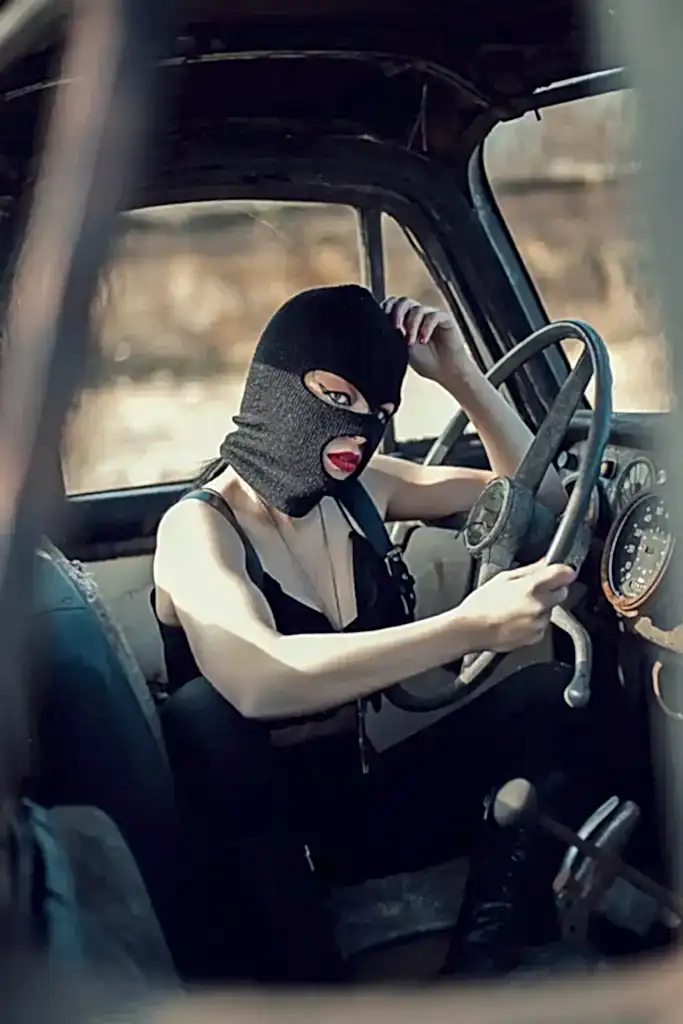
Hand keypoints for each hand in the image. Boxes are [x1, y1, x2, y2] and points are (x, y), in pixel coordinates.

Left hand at [382, 295, 469, 383]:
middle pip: (404, 302)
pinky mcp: (445, 319)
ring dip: (412, 325)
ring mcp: (431, 316)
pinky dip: (426, 327)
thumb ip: (395, 334)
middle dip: (397, 313)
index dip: (387, 309)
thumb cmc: (425, 362)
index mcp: (405, 320)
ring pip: (418, 310)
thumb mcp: (403, 348)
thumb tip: (382, 324)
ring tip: (411, 343)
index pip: (393, 304)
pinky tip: (424, 340)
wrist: (445, 373)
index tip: (382, 322)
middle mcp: (418, 315)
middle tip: (396, 328)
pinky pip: (434, 316)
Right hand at [457, 561, 575, 653]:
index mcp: (532, 586)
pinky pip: (542, 625)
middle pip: (562, 592)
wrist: (470, 630)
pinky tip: (516, 619)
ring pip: (550, 610)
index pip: (564, 574)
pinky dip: (534, 622)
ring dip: (541, 607)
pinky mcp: (536, 636)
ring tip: (517, 607)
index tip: (562, 571)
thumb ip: (529, 570)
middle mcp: (539, 605)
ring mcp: (539, 622)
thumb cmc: (481, 604)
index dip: (564, 571)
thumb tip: (545, 563)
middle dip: (552, 589)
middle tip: (532, 590)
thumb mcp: (503, 578)